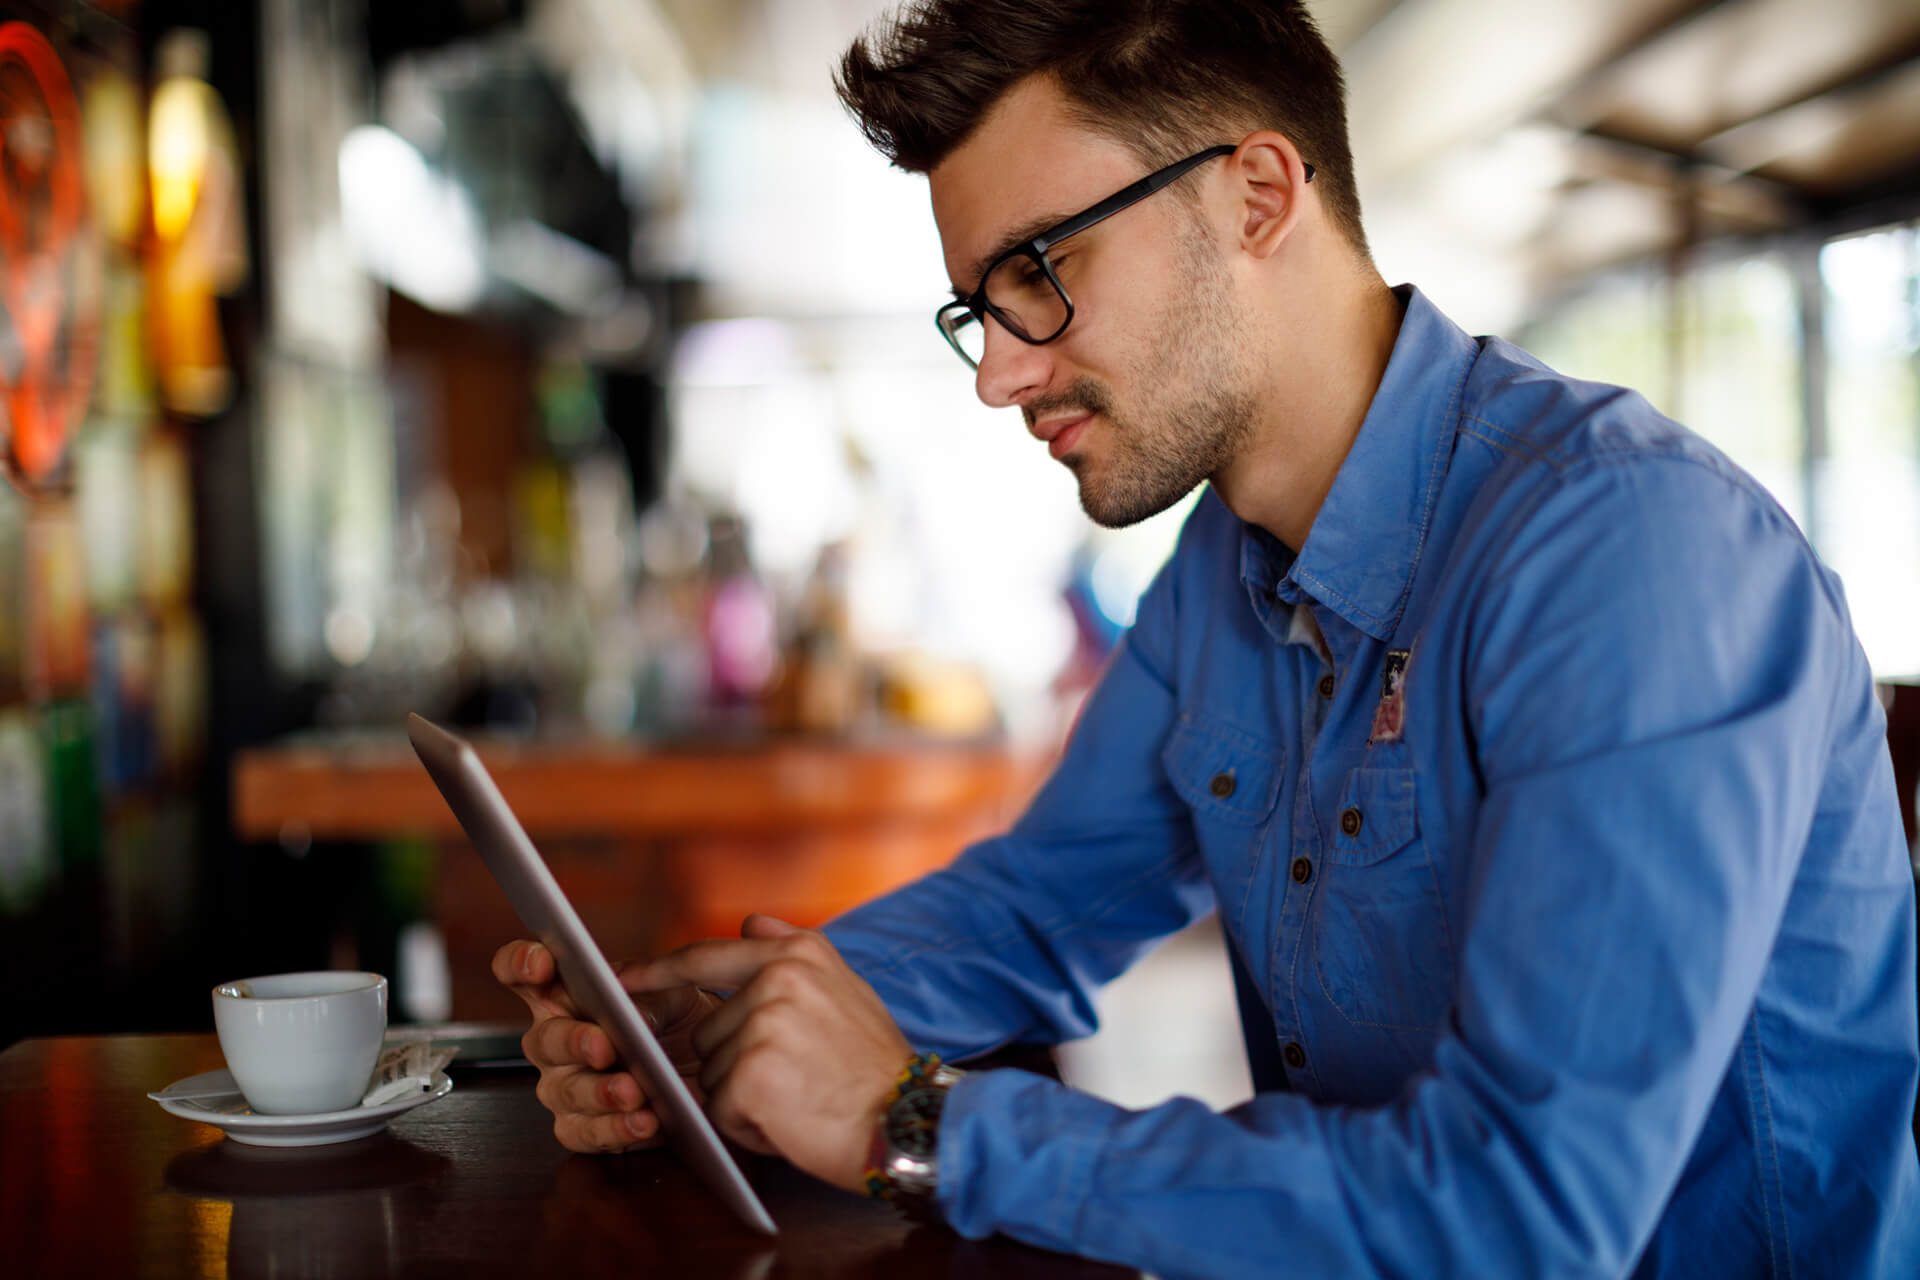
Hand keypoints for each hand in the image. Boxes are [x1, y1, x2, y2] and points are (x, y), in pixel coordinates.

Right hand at [491, 938, 721, 1153]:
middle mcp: (555, 1040)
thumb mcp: (672, 996)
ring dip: (599, 1092)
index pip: (522, 974)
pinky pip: (584, 1133)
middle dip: (573, 1042)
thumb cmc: (677, 1021)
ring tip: (632, 1091)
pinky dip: (615, 1129)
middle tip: (603, 1046)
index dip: (521, 964)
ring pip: (565, 1091)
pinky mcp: (581, 1127)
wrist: (708, 1067)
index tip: (541, 964)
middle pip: (544, 1040)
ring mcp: (563, 1086)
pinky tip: (642, 1121)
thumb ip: (647, 997)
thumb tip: (631, 1013)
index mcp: (566, 995)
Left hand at [625, 914, 911, 1192]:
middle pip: (709, 1031)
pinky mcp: (752, 1074)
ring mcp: (763, 1024)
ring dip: (744, 1097)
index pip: (706, 956)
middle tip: (796, 1078)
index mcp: (799, 953)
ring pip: (713, 1073)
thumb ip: (790, 953)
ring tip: (797, 1098)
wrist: (906, 1120)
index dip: (658, 971)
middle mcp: (779, 979)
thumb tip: (749, 922)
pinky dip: (747, 1127)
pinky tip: (791, 1120)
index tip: (622, 979)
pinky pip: (720, 1108)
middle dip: (739, 1065)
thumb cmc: (873, 1065)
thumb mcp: (844, 989)